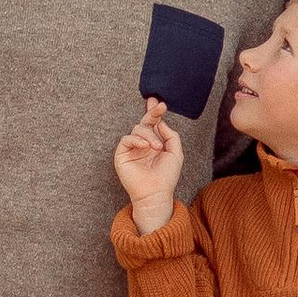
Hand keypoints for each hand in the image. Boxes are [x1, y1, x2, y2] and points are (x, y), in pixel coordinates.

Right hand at [114, 99, 183, 229]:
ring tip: (157, 147)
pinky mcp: (122, 155)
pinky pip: (126, 139)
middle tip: (158, 107)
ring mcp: (132, 149)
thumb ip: (171, 135)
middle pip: (144, 123)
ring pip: (137, 129)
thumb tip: (161, 123)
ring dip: (149, 135)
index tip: (160, 104)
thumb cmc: (166, 176)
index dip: (155, 113)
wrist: (156, 193)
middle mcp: (143, 144)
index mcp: (155, 143)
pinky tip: (145, 146)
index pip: (154, 125)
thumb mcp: (175, 153)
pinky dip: (136, 140)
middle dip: (151, 114)